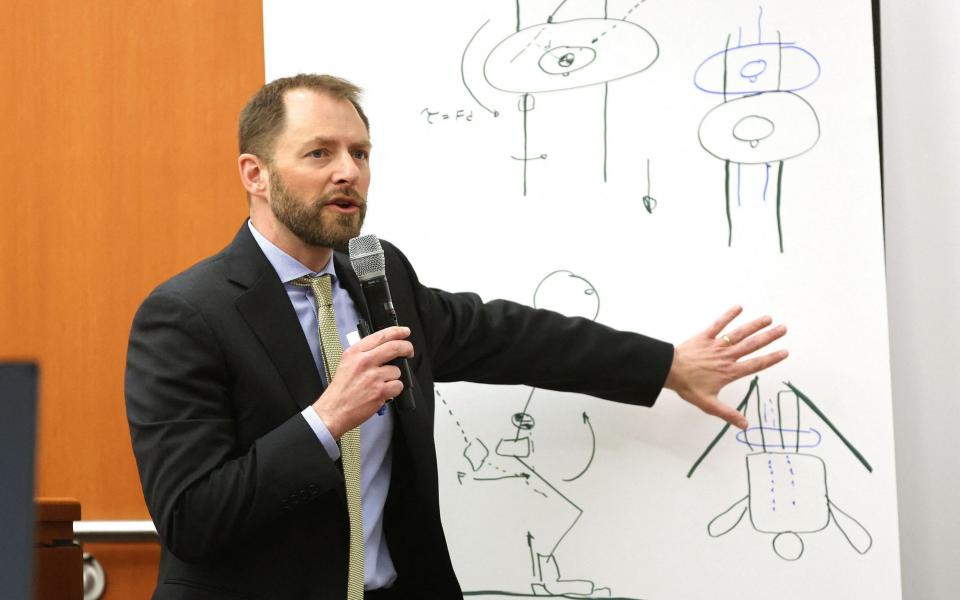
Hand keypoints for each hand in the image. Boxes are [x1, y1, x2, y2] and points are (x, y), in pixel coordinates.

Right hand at [312, 326, 413, 438]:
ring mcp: (373, 376)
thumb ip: (364, 354)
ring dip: (393, 378)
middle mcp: (364, 361)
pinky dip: (393, 390)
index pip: (381, 336)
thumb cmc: (340, 390)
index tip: (404, 332)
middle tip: (409, 351)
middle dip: (407, 348)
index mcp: (355, 352)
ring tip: (381, 384)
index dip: (397, 332)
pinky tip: (383, 392)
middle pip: (394, 347)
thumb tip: (384, 348)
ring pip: (396, 370)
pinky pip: (398, 385)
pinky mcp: (380, 391)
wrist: (334, 411)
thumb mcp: (347, 363)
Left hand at [664, 306, 787, 429]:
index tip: (785, 352)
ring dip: (754, 325)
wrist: (669, 371)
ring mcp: (716, 345)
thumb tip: (745, 425)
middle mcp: (727, 356)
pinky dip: (728, 315)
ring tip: (768, 318)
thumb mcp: (709, 404)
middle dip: (769, 337)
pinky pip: (718, 324)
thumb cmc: (688, 387)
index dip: (772, 358)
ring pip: (739, 333)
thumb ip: (728, 414)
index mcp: (730, 372)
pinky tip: (739, 307)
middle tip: (783, 329)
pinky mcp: (705, 336)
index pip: (756, 364)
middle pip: (752, 345)